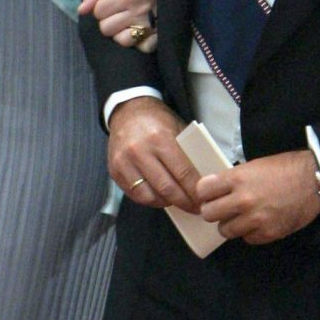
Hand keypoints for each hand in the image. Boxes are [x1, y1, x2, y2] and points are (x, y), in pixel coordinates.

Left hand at [78, 0, 157, 52]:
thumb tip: (81, 11)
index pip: (98, 11)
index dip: (102, 7)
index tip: (112, 3)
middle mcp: (138, 11)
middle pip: (105, 28)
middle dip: (109, 21)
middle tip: (120, 13)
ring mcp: (150, 26)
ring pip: (119, 40)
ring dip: (120, 33)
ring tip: (129, 23)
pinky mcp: (158, 37)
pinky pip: (139, 48)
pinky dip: (138, 43)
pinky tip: (140, 33)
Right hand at [107, 97, 199, 211]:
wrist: (127, 111)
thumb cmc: (157, 121)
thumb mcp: (177, 129)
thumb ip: (187, 153)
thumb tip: (202, 180)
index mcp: (160, 138)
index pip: (183, 172)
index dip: (195, 191)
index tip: (204, 200)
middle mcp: (140, 151)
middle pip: (167, 188)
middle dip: (184, 202)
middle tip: (195, 209)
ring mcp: (124, 162)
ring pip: (149, 196)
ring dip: (167, 203)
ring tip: (177, 203)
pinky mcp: (115, 170)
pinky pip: (135, 194)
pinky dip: (150, 200)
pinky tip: (160, 198)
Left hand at [197, 151, 319, 245]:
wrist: (315, 181)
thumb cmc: (286, 168)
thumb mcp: (255, 165)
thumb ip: (234, 179)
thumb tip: (217, 190)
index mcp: (238, 178)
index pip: (203, 191)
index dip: (205, 193)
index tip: (210, 194)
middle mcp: (243, 200)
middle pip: (208, 214)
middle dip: (214, 211)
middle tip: (223, 208)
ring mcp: (255, 219)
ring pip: (225, 230)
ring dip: (231, 224)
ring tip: (242, 217)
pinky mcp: (267, 234)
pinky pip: (246, 239)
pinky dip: (250, 233)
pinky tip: (258, 223)